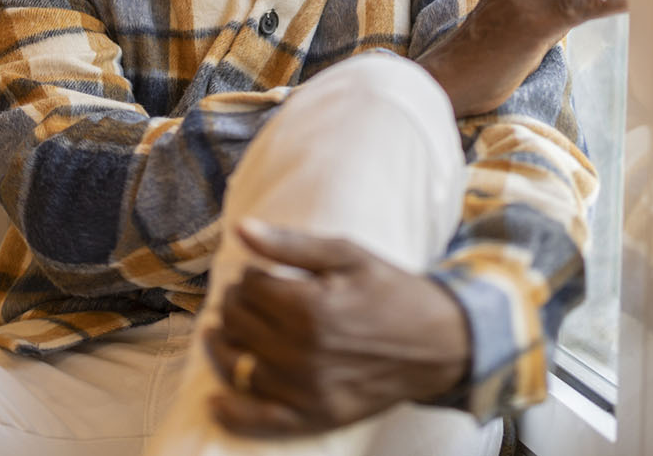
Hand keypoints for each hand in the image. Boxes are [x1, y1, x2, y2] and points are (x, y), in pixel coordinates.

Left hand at [203, 219, 470, 436]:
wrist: (438, 343)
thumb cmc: (391, 291)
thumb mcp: (347, 255)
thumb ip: (291, 244)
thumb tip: (241, 230)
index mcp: (309, 307)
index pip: (249, 288)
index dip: (248, 276)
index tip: (259, 273)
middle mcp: (302, 351)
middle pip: (238, 324)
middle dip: (235, 305)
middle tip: (247, 297)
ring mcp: (306, 389)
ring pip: (239, 367)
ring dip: (224, 346)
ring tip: (222, 332)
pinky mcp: (315, 416)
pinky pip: (259, 421)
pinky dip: (232, 412)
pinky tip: (214, 400)